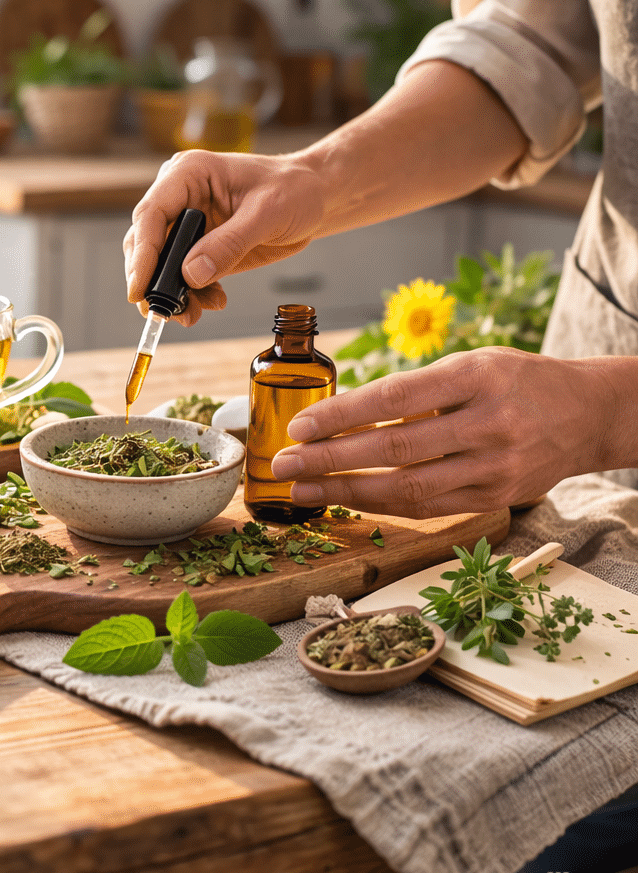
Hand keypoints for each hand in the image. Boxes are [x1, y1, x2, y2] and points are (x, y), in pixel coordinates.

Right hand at [123, 150, 326, 325]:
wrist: (312, 199)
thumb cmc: (294, 190)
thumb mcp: (268, 213)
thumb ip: (229, 243)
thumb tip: (190, 274)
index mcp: (188, 174)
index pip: (150, 215)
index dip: (142, 255)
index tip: (139, 290)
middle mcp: (179, 197)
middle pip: (146, 243)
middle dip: (153, 282)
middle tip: (164, 313)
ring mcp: (186, 223)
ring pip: (159, 265)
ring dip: (171, 295)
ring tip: (193, 314)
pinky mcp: (197, 246)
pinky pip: (180, 276)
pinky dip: (190, 295)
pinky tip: (212, 301)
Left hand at [267, 348, 616, 518]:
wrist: (589, 414)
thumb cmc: (515, 382)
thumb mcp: (471, 365)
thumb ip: (414, 391)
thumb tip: (340, 417)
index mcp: (478, 376)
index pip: (395, 399)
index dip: (342, 416)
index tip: (300, 427)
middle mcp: (490, 423)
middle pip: (396, 449)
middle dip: (330, 460)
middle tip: (284, 464)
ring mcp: (496, 466)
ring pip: (408, 487)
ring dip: (346, 491)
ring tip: (302, 488)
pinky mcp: (496, 497)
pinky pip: (427, 507)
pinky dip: (381, 504)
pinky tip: (345, 499)